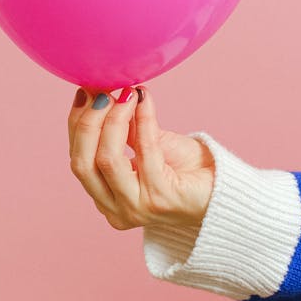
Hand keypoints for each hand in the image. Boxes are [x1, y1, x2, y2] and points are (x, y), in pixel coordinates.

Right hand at [67, 84, 214, 231]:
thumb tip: (103, 92)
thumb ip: (122, 128)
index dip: (77, 123)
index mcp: (105, 197)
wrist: (223, 190)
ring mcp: (135, 208)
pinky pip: (144, 152)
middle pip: (82, 163)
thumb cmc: (186, 168)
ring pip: (106, 160)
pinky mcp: (160, 199)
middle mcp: (114, 209)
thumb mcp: (146, 144)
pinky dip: (142, 121)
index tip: (86, 91)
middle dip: (88, 122)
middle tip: (101, 92)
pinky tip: (144, 101)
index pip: (78, 159)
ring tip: (126, 94)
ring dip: (113, 120)